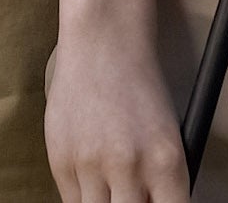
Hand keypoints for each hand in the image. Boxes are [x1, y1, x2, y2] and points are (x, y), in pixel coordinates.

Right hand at [45, 31, 190, 202]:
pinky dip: (85, 197)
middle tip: (131, 195)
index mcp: (166, 161)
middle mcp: (129, 166)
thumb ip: (161, 182)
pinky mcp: (60, 159)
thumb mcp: (167, 136)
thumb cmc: (140, 87)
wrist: (102, 41)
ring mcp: (91, 164)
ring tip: (112, 185)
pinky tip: (93, 176)